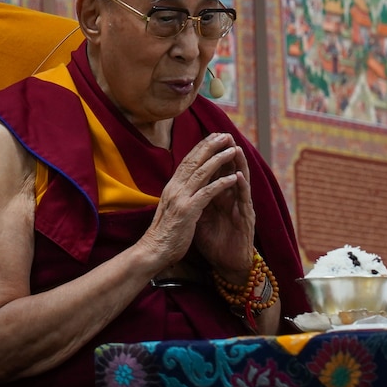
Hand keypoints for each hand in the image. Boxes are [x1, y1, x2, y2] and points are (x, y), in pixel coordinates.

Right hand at [138, 133, 246, 269]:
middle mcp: (175, 188)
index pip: (188, 160)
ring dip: (219, 160)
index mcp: (172, 186)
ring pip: (202, 173)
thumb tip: (187, 182)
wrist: (153, 251)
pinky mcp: (188, 211)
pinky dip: (221, 184)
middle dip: (211, 146)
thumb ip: (180, 193)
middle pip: (195, 161)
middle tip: (226, 135)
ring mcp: (180, 198)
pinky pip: (207, 193)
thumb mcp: (172, 207)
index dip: (202, 146)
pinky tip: (233, 178)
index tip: (214, 136)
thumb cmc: (165, 232)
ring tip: (233, 150)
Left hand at [193, 136, 255, 282]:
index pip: (216, 172)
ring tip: (234, 148)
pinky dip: (241, 188)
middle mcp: (232, 199)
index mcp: (220, 197)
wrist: (228, 265)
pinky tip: (239, 176)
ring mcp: (241, 208)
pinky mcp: (246, 220)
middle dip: (226, 153)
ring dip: (238, 165)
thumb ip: (196, 201)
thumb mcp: (200, 218)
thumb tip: (183, 189)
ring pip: (241, 181)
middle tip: (222, 135)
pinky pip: (244, 201)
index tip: (204, 140)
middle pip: (229, 171)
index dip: (211, 157)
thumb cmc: (215, 243)